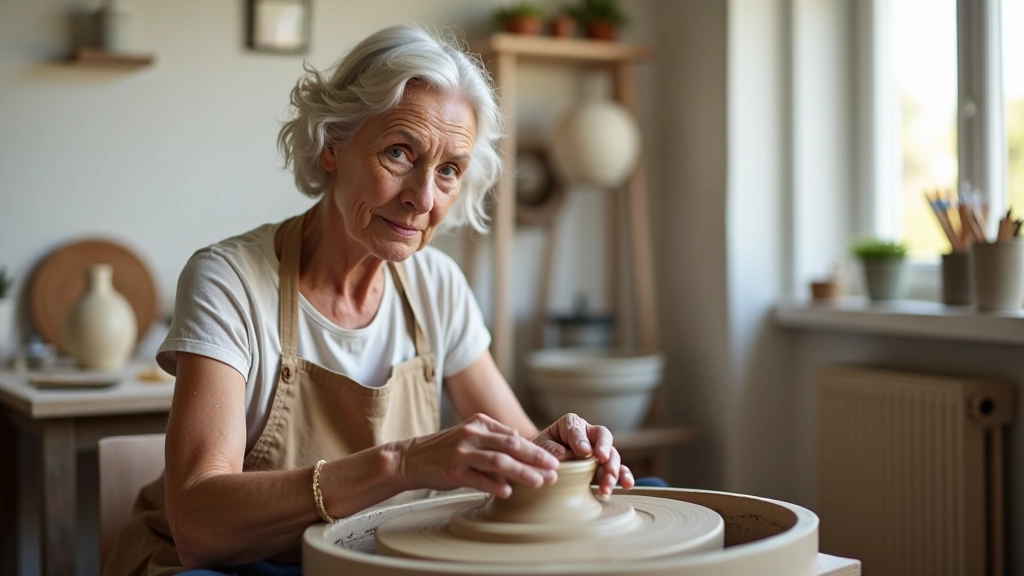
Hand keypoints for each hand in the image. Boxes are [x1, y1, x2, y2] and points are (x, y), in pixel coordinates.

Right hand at [397, 413, 559, 498]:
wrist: (411, 458)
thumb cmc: (446, 450)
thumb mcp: (470, 436)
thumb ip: (495, 440)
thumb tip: (523, 447)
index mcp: (480, 423)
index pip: (514, 436)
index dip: (536, 449)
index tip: (554, 461)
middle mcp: (472, 433)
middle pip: (511, 445)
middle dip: (536, 459)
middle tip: (555, 471)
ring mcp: (461, 452)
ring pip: (498, 461)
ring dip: (522, 472)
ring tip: (539, 483)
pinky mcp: (452, 470)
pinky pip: (477, 479)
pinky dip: (494, 486)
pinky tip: (508, 493)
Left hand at [533, 413, 634, 495]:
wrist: (541, 464)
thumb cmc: (540, 452)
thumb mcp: (541, 447)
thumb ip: (551, 449)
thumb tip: (564, 455)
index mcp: (571, 424)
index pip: (579, 429)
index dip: (582, 439)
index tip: (583, 452)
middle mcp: (589, 435)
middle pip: (603, 438)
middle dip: (604, 450)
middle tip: (602, 462)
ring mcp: (598, 451)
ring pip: (612, 456)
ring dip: (613, 470)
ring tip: (607, 486)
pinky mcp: (603, 467)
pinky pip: (617, 469)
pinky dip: (624, 476)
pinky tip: (627, 484)